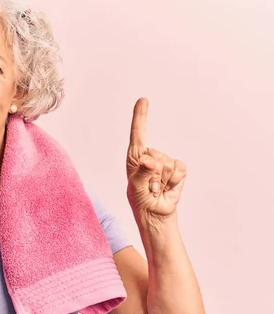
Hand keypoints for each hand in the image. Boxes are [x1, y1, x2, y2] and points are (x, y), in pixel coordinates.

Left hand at [126, 98, 186, 222]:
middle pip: (155, 153)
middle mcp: (149, 156)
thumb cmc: (140, 200)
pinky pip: (179, 169)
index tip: (143, 100)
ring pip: (168, 162)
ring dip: (162, 180)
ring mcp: (164, 162)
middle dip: (152, 173)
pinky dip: (174, 181)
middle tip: (149, 187)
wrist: (156, 214)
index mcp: (135, 157)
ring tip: (156, 189)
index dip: (141, 116)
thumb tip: (149, 161)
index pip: (138, 133)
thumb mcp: (135, 188)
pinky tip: (167, 188)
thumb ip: (141, 173)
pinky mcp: (177, 170)